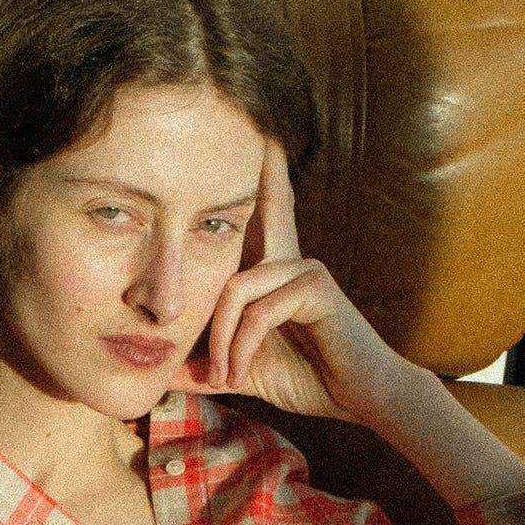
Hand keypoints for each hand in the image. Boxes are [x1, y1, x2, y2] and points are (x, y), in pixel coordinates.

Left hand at [173, 142, 524, 508]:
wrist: (359, 398)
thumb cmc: (310, 379)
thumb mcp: (243, 373)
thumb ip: (206, 369)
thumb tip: (165, 377)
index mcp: (273, 271)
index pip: (260, 213)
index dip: (256, 175)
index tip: (255, 131)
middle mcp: (289, 259)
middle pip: (263, 206)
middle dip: (257, 168)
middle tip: (256, 126)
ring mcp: (305, 269)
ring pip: (238, 286)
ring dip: (222, 340)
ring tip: (223, 377)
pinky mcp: (317, 289)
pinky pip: (260, 310)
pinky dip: (242, 346)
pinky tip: (239, 372)